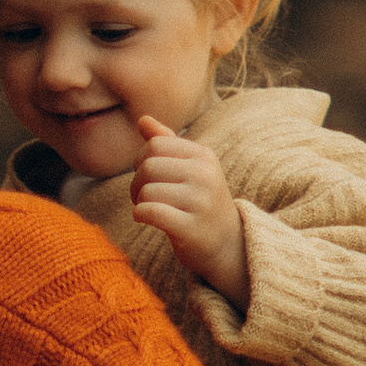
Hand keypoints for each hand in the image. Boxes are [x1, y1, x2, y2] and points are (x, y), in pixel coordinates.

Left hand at [130, 119, 250, 310]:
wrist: (228, 246)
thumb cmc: (201, 204)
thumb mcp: (190, 169)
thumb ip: (166, 143)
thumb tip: (142, 119)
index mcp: (203, 156)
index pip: (155, 144)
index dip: (141, 160)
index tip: (148, 177)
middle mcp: (205, 175)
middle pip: (147, 166)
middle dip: (137, 182)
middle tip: (143, 197)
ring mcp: (200, 202)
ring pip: (146, 190)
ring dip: (138, 201)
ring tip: (147, 209)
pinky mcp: (190, 228)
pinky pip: (150, 212)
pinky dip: (140, 214)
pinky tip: (145, 218)